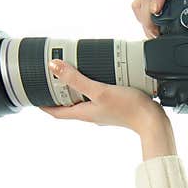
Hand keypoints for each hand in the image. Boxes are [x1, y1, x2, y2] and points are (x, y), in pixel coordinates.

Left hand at [37, 59, 166, 133]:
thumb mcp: (99, 90)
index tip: (33, 96)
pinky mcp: (114, 108)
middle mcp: (91, 115)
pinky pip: (97, 98)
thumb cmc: (128, 108)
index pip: (56, 112)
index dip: (43, 105)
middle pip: (68, 106)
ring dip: (75, 90)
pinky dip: (91, 89)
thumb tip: (54, 67)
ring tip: (72, 75)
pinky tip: (99, 79)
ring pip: (83, 102)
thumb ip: (76, 79)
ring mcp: (103, 112)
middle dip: (58, 94)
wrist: (153, 121)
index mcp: (83, 113)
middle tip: (52, 79)